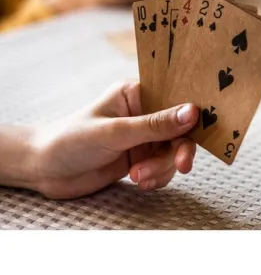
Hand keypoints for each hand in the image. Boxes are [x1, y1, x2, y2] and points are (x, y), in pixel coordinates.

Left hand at [28, 83, 198, 198]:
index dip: (193, 114)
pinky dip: (157, 177)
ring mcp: (143, 137)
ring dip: (162, 167)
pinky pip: (164, 167)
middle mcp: (144, 112)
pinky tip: (140, 182)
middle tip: (181, 165)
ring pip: (173, 152)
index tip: (203, 131)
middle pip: (180, 129)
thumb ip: (155, 125)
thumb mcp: (115, 132)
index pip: (176, 98)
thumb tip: (193, 112)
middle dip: (179, 149)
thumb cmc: (71, 139)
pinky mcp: (140, 157)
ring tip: (138, 177)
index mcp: (138, 93)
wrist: (43, 170)